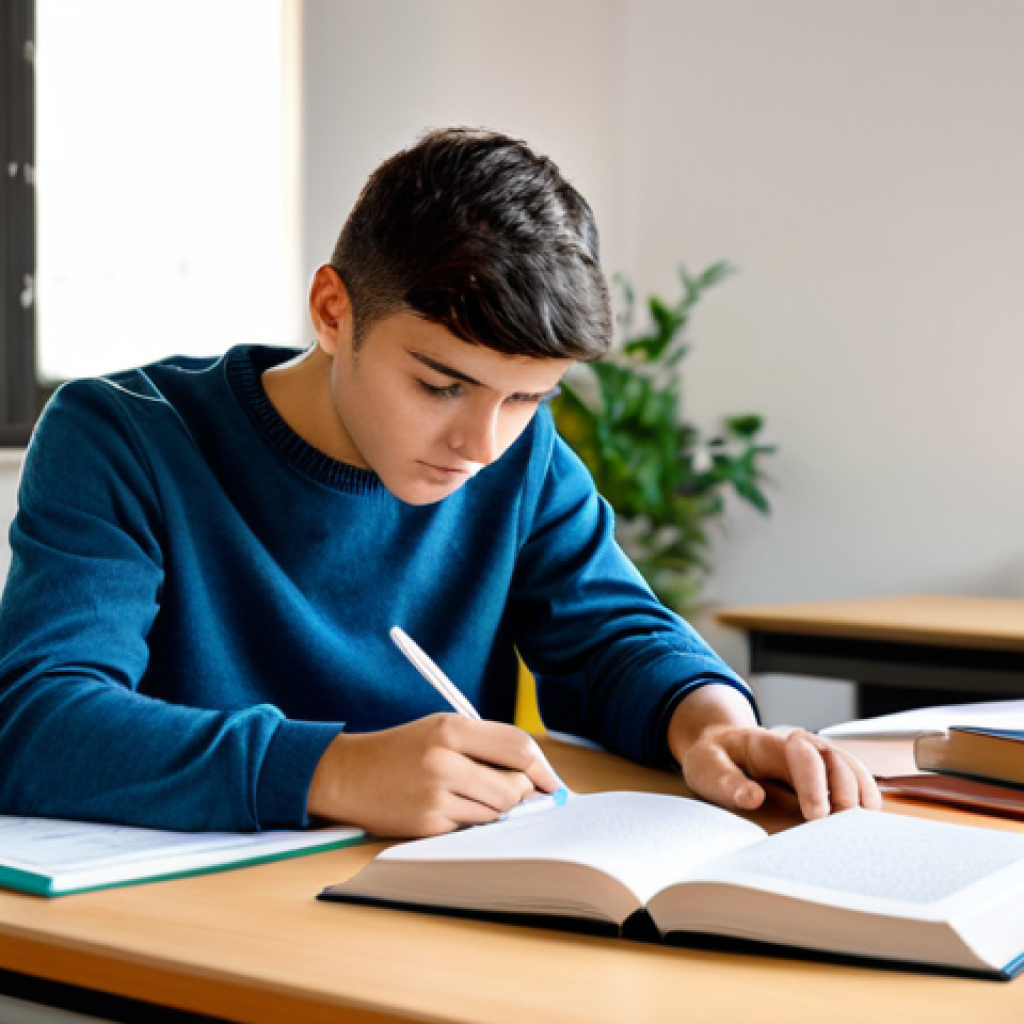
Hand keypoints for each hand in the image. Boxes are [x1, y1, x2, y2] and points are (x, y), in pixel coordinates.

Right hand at [307, 713, 561, 836]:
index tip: (554, 783)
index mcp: (452, 729)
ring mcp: (435, 795)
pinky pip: (472, 828)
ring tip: (473, 795)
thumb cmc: (404, 749)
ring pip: (497, 811)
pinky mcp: (426, 824)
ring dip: (498, 809)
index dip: (544, 769)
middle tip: (519, 794)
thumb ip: (488, 745)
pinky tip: (452, 808)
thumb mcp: (442, 729)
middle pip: (515, 786)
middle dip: (525, 794)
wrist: (348, 774)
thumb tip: (538, 776)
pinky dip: (472, 821)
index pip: (519, 748)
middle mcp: (444, 760)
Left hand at [667, 685, 881, 818]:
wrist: (722, 748)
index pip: (803, 754)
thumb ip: (726, 781)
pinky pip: (855, 782)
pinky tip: (863, 826)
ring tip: (857, 831)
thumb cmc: (714, 759)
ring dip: (860, 798)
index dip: (814, 783)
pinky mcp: (824, 775)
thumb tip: (752, 798)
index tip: (816, 815)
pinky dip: (865, 802)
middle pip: (836, 761)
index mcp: (768, 744)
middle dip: (843, 794)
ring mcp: (816, 759)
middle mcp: (800, 747)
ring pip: (852, 770)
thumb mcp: (706, 767)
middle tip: (839, 831)